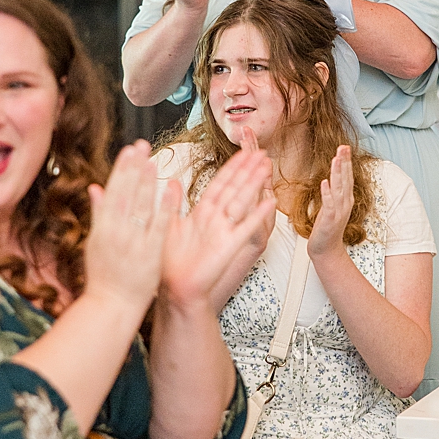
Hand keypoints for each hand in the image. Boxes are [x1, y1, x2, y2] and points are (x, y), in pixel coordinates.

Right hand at [81, 141, 170, 316]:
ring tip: (153, 161)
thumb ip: (98, 213)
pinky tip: (172, 189)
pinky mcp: (151, 253)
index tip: (128, 150)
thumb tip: (95, 187)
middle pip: (125, 194)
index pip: (112, 191)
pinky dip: (165, 206)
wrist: (112, 305)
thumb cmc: (102, 275)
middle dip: (133, 168)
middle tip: (141, 145)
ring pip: (141, 206)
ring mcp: (133, 242)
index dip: (120, 169)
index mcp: (102, 227)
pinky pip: (159, 225)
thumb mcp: (94, 242)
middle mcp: (116, 231)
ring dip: (147, 182)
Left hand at [158, 145, 276, 315]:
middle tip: (262, 153)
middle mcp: (215, 219)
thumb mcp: (169, 225)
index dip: (232, 167)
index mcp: (202, 213)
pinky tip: (270, 202)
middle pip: (234, 189)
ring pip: (242, 202)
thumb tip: (171, 181)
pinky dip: (257, 215)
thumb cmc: (171, 260)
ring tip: (267, 167)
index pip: (220, 184)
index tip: (244, 151)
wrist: (176, 286)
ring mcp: (224, 231)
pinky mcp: (229, 246)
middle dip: (248, 170)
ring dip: (254, 184)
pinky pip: (246, 227)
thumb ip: (173, 203)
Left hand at [306, 144, 352, 258]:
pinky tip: (324, 182)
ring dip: (337, 173)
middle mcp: (344, 203)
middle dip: (344, 162)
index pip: (347, 177)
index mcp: (345, 199)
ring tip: (336, 158)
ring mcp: (338, 211)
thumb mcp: (331, 206)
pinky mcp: (330, 219)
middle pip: (345, 179)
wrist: (326, 248)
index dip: (346, 162)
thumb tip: (331, 178)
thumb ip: (333, 192)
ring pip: (338, 188)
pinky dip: (327, 193)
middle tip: (344, 147)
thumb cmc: (326, 227)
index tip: (344, 147)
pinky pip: (328, 204)